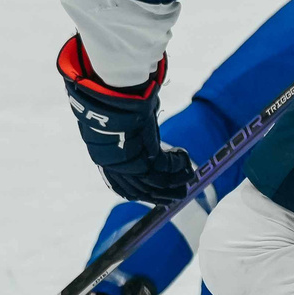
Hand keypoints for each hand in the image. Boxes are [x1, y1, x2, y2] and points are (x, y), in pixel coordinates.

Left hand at [57, 36, 198, 203]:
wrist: (108, 99)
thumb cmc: (107, 103)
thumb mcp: (112, 120)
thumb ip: (119, 128)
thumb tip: (121, 117)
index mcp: (104, 160)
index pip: (121, 188)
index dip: (139, 194)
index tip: (153, 195)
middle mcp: (116, 168)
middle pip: (140, 192)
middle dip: (160, 195)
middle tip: (178, 195)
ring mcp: (131, 166)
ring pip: (156, 184)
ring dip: (174, 183)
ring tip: (189, 179)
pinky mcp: (146, 158)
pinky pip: (167, 168)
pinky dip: (179, 164)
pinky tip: (185, 156)